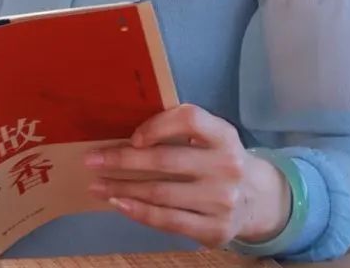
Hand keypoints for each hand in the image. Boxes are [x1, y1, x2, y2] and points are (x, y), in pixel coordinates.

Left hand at [83, 103, 289, 247]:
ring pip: (161, 193)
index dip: (157, 125)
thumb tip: (126, 132)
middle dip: (122, 160)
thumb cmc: (218, 158)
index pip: (190, 120)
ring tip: (97, 185)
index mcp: (224, 136)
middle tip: (92, 160)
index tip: (132, 136)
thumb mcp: (211, 136)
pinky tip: (120, 204)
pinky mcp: (215, 230)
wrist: (257, 199)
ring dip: (123, 189)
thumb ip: (180, 129)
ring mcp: (222, 201)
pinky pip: (169, 220)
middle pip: (166, 161)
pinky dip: (140, 212)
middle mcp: (227, 167)